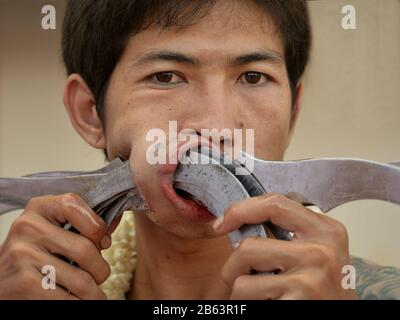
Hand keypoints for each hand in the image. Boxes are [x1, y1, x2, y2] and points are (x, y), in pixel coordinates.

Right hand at [0, 193, 110, 298]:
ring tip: (93, 293)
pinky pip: (67, 299)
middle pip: (85, 249)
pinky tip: (81, 301)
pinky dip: (81, 303)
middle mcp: (28, 227)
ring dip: (94, 292)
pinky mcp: (23, 284)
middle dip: (101, 269)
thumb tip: (116, 219)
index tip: (104, 242)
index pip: (74, 205)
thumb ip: (82, 223)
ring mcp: (23, 255)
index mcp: (39, 207)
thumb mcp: (53, 228)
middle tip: (100, 275)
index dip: (98, 226)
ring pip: (81, 279)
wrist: (1, 279)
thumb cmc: (36, 251)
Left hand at [214, 193, 357, 299]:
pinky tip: (269, 304)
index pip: (273, 204)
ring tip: (258, 296)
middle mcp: (322, 251)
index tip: (221, 224)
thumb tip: (235, 222)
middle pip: (248, 247)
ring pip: (242, 280)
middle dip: (233, 267)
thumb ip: (287, 233)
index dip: (240, 210)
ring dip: (240, 292)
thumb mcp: (315, 251)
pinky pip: (248, 299)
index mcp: (325, 230)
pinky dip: (248, 306)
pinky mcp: (299, 301)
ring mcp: (311, 279)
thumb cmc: (323, 288)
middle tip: (240, 279)